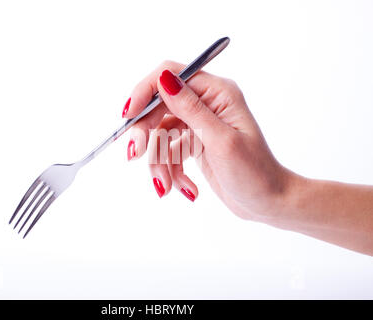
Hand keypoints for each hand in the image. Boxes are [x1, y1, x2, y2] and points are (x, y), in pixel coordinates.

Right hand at [123, 61, 291, 221]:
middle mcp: (206, 104)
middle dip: (146, 135)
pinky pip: (168, 152)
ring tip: (166, 186)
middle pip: (158, 108)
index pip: (170, 77)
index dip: (144, 92)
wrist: (267, 202)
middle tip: (135, 156)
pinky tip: (186, 189)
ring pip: (159, 134)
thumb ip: (190, 109)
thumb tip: (164, 79)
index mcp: (217, 93)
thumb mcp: (220, 140)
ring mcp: (199, 124)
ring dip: (159, 163)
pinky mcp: (193, 144)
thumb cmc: (254, 173)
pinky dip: (171, 172)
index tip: (128, 116)